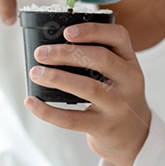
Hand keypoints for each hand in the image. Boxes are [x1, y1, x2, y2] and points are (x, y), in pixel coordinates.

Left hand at [24, 22, 150, 165]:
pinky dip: (47, 111)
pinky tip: (31, 102)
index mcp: (130, 61)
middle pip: (100, 59)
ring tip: (35, 73)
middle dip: (66, 53)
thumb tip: (51, 44)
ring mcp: (117, 105)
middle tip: (40, 53)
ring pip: (87, 87)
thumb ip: (97, 57)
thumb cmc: (116, 95)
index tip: (66, 32)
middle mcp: (129, 81)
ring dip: (56, 77)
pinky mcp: (103, 127)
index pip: (119, 36)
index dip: (92, 31)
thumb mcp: (118, 73)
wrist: (133, 135)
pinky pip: (72, 119)